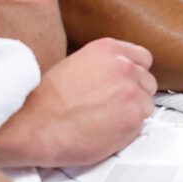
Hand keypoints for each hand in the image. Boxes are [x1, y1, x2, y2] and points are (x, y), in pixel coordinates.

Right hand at [29, 37, 156, 166]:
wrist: (35, 125)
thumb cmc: (48, 99)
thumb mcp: (76, 64)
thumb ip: (104, 66)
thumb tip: (118, 76)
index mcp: (109, 50)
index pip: (143, 58)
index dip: (135, 74)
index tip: (127, 85)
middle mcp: (125, 67)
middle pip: (147, 82)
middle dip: (134, 95)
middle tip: (113, 108)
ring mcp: (132, 92)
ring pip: (146, 104)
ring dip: (132, 114)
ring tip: (106, 121)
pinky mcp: (134, 118)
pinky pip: (141, 125)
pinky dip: (127, 131)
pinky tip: (105, 132)